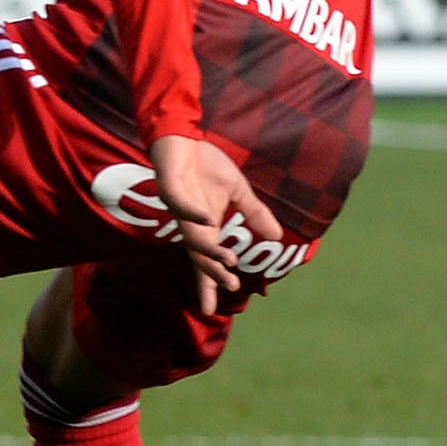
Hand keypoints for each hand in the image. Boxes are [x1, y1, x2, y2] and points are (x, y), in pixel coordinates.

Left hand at [151, 133, 284, 316]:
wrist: (182, 136)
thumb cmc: (205, 164)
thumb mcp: (237, 190)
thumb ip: (254, 213)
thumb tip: (277, 236)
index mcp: (203, 226)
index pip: (205, 261)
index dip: (209, 283)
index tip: (211, 308)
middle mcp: (188, 222)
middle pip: (198, 255)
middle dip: (212, 273)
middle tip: (230, 286)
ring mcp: (177, 206)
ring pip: (191, 235)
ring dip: (209, 249)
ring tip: (228, 260)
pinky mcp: (169, 186)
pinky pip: (180, 203)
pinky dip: (193, 212)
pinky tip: (208, 219)